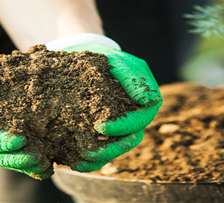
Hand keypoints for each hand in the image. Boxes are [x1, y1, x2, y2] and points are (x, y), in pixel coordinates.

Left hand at [47, 34, 162, 171]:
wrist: (87, 62)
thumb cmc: (107, 60)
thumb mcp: (120, 63)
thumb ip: (134, 79)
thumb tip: (150, 100)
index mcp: (145, 104)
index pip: (139, 121)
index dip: (122, 127)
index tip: (100, 127)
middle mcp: (136, 120)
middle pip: (129, 141)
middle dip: (109, 149)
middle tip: (86, 151)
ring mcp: (121, 130)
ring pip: (116, 150)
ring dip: (99, 158)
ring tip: (78, 160)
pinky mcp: (105, 136)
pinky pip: (101, 154)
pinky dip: (89, 161)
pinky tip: (74, 162)